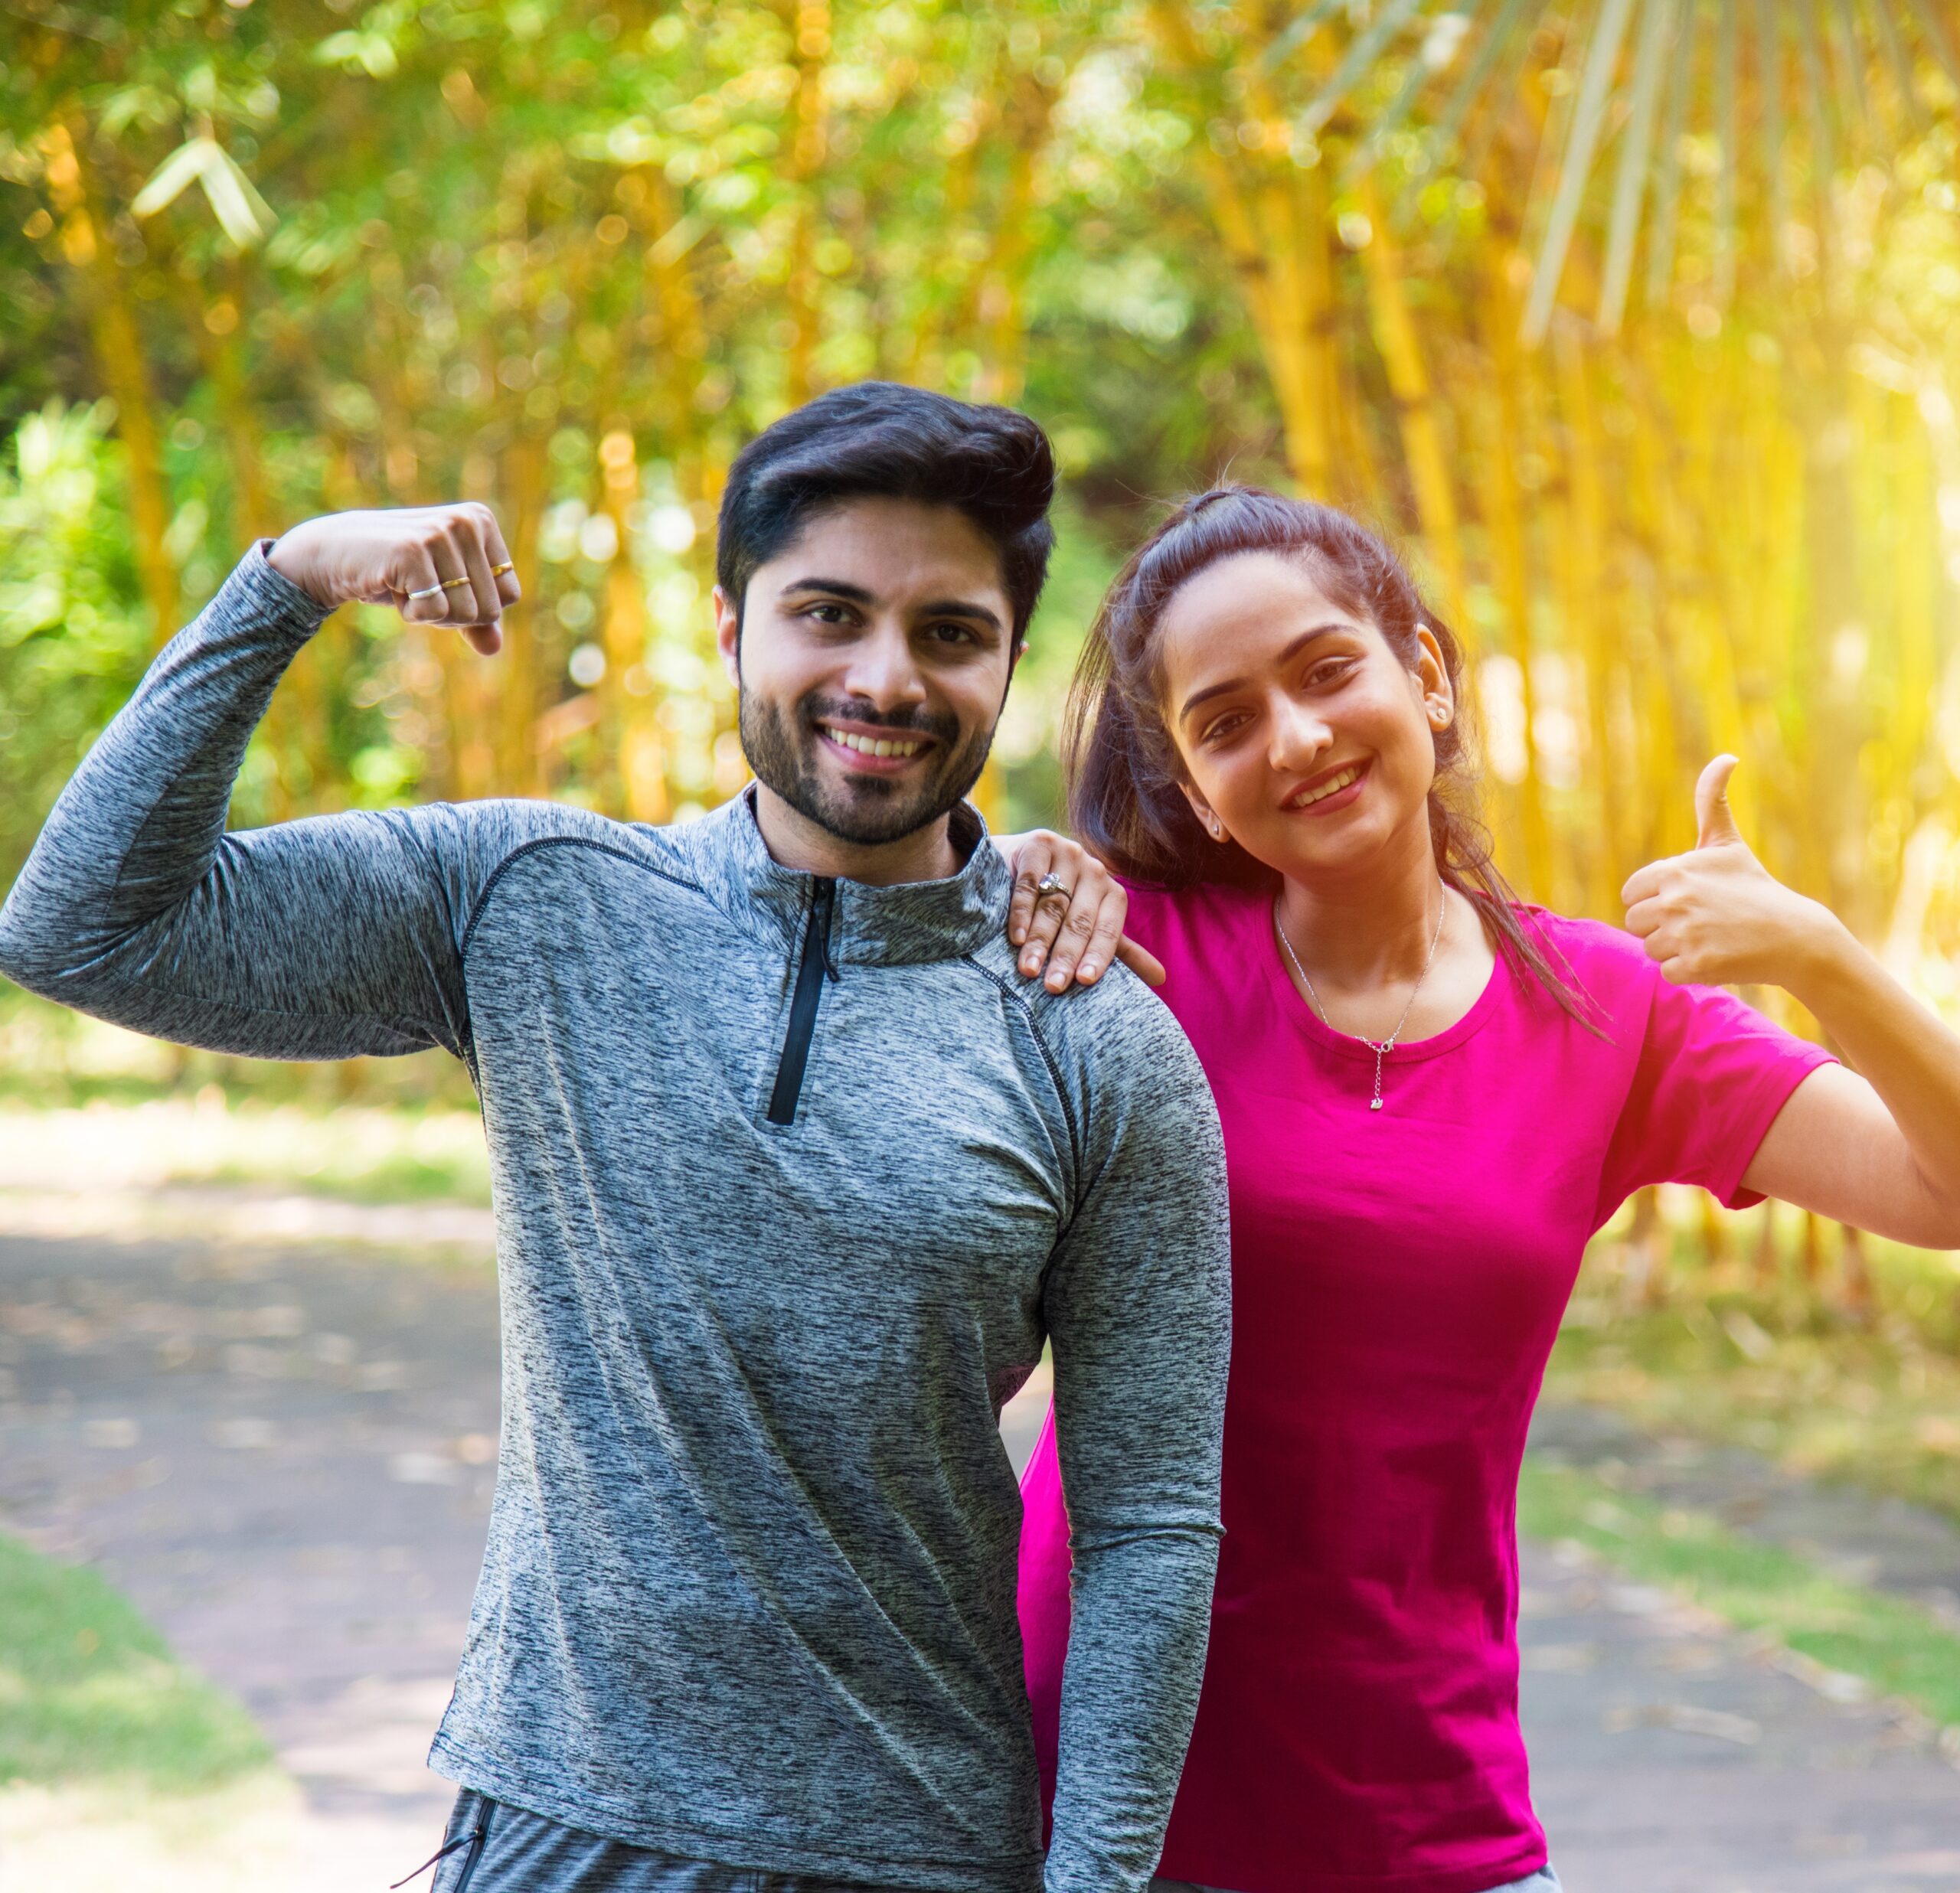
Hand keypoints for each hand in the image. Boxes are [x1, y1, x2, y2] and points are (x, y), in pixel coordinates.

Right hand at [267, 505, 520, 654]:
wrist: (334, 555)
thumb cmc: (396, 573)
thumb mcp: (444, 594)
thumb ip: (476, 620)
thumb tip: (494, 649)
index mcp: (482, 521)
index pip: (510, 595)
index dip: (474, 606)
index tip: (441, 584)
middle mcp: (466, 521)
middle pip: (490, 610)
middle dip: (452, 613)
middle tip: (419, 587)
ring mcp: (440, 532)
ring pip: (466, 614)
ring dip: (431, 614)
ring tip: (405, 584)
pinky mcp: (413, 551)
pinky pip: (435, 613)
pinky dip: (412, 613)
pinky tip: (392, 586)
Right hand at [997, 830, 1166, 990]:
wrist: (1015, 864)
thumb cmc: (1057, 903)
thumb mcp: (1090, 926)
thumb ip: (1120, 951)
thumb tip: (1161, 979)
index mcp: (1113, 893)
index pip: (1108, 929)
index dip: (1097, 955)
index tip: (1085, 981)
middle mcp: (1095, 870)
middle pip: (1079, 920)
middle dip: (1066, 955)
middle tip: (1054, 986)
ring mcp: (1068, 853)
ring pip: (1054, 905)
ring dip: (1040, 940)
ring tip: (1029, 969)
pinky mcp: (1039, 844)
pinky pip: (1030, 884)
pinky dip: (1022, 913)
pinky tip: (1016, 937)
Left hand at [1621, 756, 1840, 986]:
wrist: (1795, 936)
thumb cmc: (1754, 888)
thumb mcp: (1727, 843)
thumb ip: (1712, 801)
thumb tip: (1726, 757)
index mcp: (1672, 871)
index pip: (1631, 895)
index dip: (1655, 901)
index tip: (1687, 901)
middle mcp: (1675, 900)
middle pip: (1636, 924)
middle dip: (1662, 928)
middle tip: (1701, 923)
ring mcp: (1685, 934)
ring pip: (1651, 950)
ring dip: (1676, 950)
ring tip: (1711, 938)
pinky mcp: (1697, 965)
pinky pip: (1668, 973)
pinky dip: (1689, 972)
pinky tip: (1717, 957)